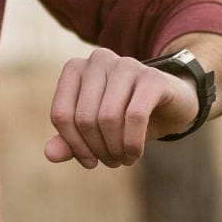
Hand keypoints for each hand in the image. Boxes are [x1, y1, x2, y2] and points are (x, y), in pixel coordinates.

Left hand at [43, 47, 197, 168]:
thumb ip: (70, 141)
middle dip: (97, 149)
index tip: (90, 161)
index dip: (73, 145)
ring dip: (115, 149)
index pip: (61, 114)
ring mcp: (127, 65)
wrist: (172, 103)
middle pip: (84, 118)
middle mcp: (98, 60)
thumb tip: (50, 154)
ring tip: (123, 159)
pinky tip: (135, 154)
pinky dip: (133, 143)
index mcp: (76, 68)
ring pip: (108, 118)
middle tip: (111, 162)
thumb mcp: (96, 130)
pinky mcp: (152, 77)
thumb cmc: (126, 116)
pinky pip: (135, 116)